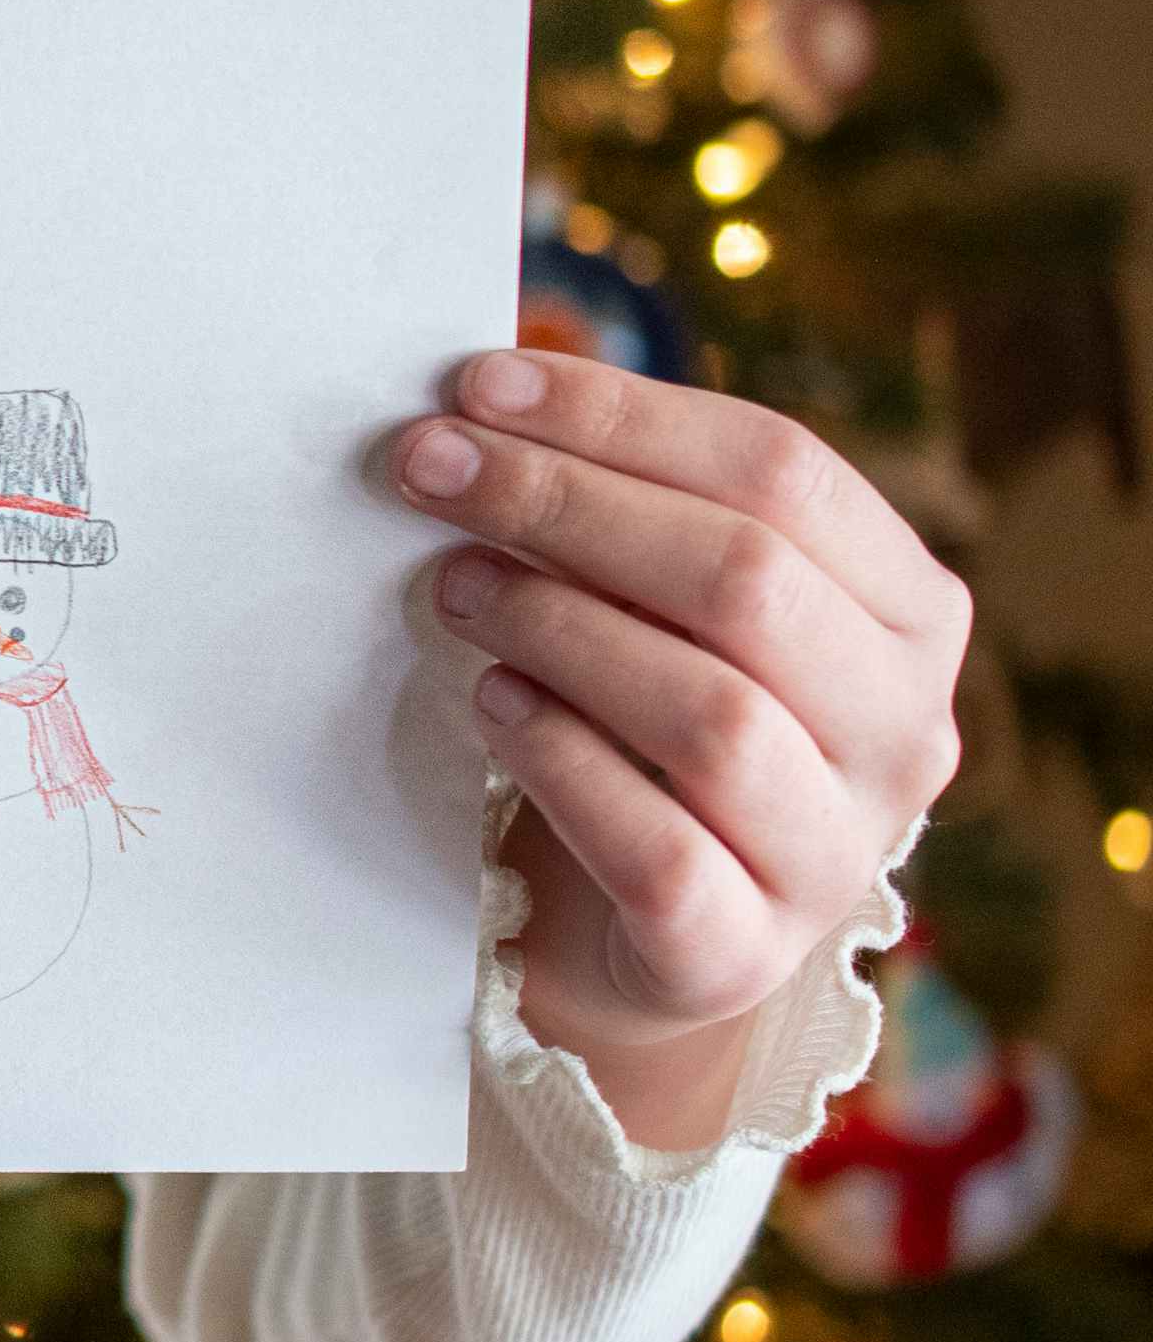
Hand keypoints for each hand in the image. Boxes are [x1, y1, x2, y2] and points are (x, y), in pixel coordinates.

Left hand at [394, 349, 967, 1147]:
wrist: (640, 924)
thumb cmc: (650, 718)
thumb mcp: (669, 603)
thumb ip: (625, 509)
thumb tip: (484, 410)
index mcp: (911, 612)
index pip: (785, 472)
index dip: (622, 415)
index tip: (476, 387)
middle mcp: (906, 732)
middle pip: (747, 579)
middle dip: (568, 505)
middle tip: (432, 470)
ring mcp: (836, 852)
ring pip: (712, 715)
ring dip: (559, 627)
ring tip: (455, 587)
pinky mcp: (741, 954)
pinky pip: (658, 849)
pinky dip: (560, 760)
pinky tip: (494, 701)